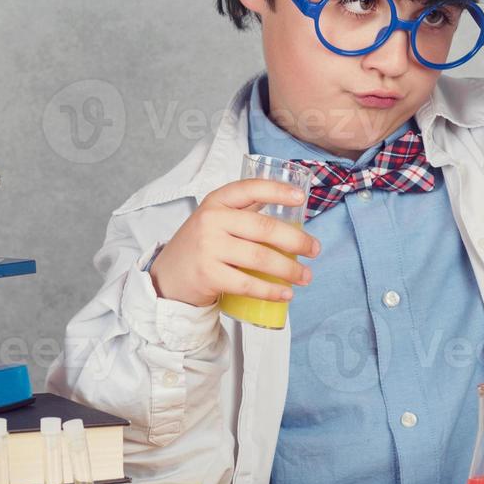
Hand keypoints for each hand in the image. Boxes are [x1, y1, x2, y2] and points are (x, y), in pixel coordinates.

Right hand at [147, 179, 320, 308]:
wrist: (167, 278)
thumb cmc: (201, 246)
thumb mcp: (215, 219)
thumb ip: (244, 212)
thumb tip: (290, 211)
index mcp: (216, 202)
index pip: (250, 188)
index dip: (278, 190)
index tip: (302, 198)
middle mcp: (211, 220)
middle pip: (264, 228)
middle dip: (297, 240)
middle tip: (315, 250)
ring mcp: (208, 248)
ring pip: (260, 258)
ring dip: (290, 270)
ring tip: (306, 276)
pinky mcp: (208, 275)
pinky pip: (248, 284)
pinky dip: (271, 291)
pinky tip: (286, 294)